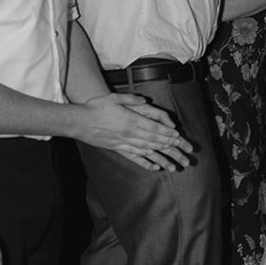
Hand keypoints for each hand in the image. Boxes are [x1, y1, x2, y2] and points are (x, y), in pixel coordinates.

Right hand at [75, 94, 193, 171]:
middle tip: (186, 155)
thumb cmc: (96, 107)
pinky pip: (135, 157)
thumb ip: (132, 99)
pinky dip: (146, 162)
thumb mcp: (114, 97)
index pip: (156, 129)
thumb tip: (145, 101)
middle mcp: (131, 134)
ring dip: (163, 159)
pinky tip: (156, 167)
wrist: (79, 122)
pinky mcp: (118, 149)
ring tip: (175, 166)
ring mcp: (124, 143)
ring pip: (148, 152)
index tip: (181, 139)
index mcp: (132, 121)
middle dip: (173, 148)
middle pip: (156, 142)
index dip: (170, 135)